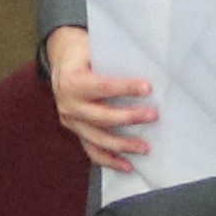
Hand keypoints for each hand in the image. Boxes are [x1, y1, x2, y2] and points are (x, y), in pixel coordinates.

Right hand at [42, 24, 155, 173]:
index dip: (125, 88)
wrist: (62, 63)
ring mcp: (71, 122)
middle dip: (129, 118)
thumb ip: (114, 60)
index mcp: (72, 81)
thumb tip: (148, 65)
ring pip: (97, 139)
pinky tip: (127, 166)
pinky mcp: (76, 132)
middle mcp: (68, 105)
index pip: (102, 87)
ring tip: (145, 148)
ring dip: (122, 145)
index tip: (148, 88)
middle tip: (153, 116)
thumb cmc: (84, 54)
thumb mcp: (93, 48)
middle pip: (101, 117)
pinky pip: (92, 151)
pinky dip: (110, 161)